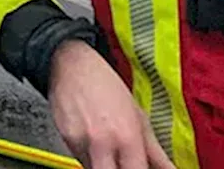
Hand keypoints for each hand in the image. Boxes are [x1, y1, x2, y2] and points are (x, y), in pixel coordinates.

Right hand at [48, 40, 173, 168]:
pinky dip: (91, 157)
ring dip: (106, 166)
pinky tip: (95, 140)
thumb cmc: (106, 85)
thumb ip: (157, 152)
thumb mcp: (140, 117)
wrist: (72, 66)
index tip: (141, 168)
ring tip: (110, 150)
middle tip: (126, 163)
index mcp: (127, 137)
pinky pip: (82, 159)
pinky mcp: (66, 140)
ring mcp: (81, 142)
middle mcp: (102, 142)